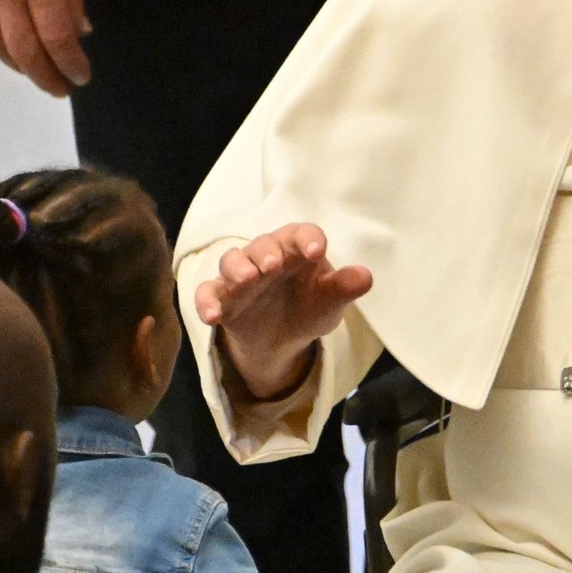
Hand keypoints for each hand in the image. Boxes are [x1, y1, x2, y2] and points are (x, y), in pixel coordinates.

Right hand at [194, 223, 372, 398]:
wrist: (282, 338)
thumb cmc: (309, 306)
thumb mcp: (329, 302)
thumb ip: (343, 288)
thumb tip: (366, 276)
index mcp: (296, 250)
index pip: (301, 234)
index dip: (307, 238)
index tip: (315, 251)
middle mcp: (266, 256)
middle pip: (262, 244)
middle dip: (267, 252)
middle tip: (273, 264)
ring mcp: (241, 276)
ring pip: (232, 260)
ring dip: (237, 267)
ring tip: (246, 279)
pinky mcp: (222, 297)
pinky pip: (207, 293)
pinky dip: (206, 302)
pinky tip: (211, 316)